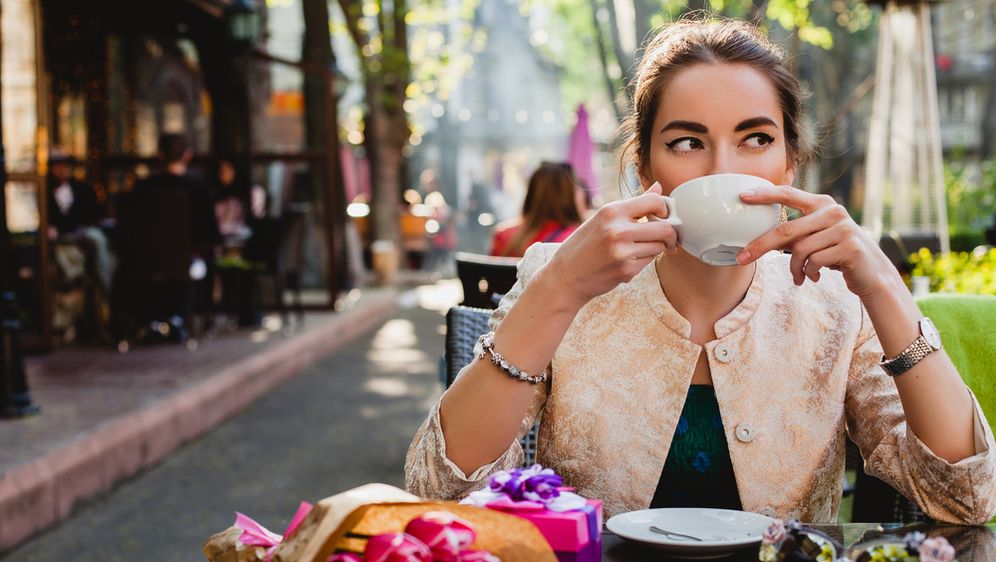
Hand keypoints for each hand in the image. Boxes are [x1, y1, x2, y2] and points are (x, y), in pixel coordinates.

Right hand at [544, 182, 677, 307]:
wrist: (565, 277)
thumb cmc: (583, 246)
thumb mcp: (602, 219)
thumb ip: (633, 204)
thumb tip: (658, 187)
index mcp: (611, 211)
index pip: (654, 201)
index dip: (665, 208)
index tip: (663, 216)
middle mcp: (617, 229)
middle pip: (665, 228)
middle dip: (670, 234)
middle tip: (667, 238)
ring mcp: (623, 251)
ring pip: (660, 246)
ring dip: (657, 248)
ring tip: (640, 249)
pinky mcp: (626, 271)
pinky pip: (649, 261)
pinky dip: (644, 261)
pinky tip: (628, 261)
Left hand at [735, 186, 895, 298]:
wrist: (871, 272)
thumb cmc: (835, 253)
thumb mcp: (814, 237)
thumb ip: (793, 232)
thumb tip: (755, 238)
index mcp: (821, 204)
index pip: (788, 194)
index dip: (764, 194)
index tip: (742, 196)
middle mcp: (833, 212)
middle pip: (786, 230)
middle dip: (760, 246)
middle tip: (741, 258)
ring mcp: (843, 228)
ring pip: (799, 250)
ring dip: (793, 268)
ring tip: (798, 276)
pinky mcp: (849, 247)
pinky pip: (814, 262)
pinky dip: (808, 273)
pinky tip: (813, 277)